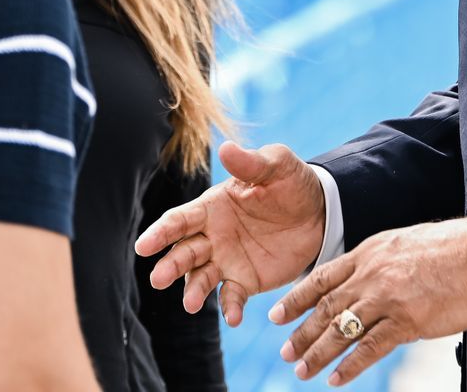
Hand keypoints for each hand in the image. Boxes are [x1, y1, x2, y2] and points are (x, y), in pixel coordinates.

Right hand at [135, 140, 326, 326]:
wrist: (321, 213)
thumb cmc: (292, 183)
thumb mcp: (277, 166)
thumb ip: (250, 163)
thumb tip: (225, 148)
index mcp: (213, 207)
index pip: (180, 220)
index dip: (161, 232)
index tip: (144, 246)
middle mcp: (213, 236)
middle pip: (184, 252)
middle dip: (170, 265)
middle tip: (158, 279)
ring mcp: (227, 260)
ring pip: (201, 277)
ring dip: (193, 291)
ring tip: (191, 305)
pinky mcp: (246, 281)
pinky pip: (232, 296)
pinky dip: (229, 307)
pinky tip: (233, 318)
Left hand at [269, 217, 466, 385]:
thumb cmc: (449, 249)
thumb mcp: (402, 244)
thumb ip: (379, 264)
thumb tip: (364, 284)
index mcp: (369, 253)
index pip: (322, 277)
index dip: (296, 298)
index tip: (277, 315)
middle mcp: (371, 274)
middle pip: (326, 307)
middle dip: (302, 331)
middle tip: (286, 351)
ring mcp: (386, 298)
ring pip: (341, 329)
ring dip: (318, 353)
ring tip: (303, 370)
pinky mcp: (406, 321)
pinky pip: (370, 348)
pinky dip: (350, 366)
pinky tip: (337, 379)